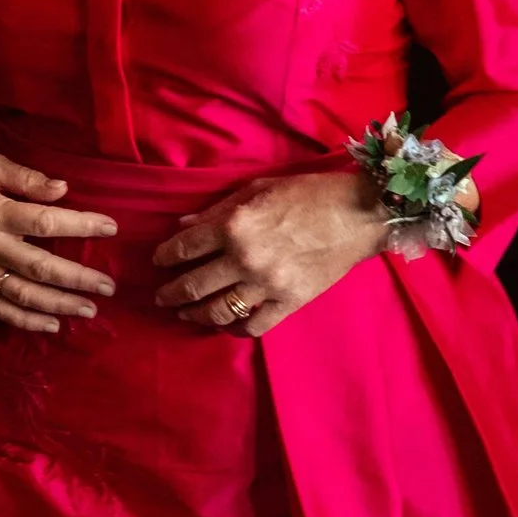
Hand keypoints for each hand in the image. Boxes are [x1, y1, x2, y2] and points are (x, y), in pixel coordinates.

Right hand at [0, 148, 117, 336]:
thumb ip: (26, 177)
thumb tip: (63, 189)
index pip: (44, 222)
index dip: (80, 225)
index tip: (110, 227)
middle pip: (39, 267)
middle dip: (77, 278)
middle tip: (108, 285)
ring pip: (22, 295)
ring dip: (58, 305)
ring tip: (89, 309)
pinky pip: (0, 309)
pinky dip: (26, 322)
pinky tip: (52, 325)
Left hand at [152, 169, 386, 336]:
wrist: (359, 214)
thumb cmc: (309, 193)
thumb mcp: (258, 188)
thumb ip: (218, 209)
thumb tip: (183, 226)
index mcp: (234, 224)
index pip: (184, 247)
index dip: (164, 256)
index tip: (158, 261)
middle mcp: (244, 258)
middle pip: (193, 285)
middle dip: (170, 292)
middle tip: (160, 296)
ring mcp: (266, 285)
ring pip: (217, 310)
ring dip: (194, 314)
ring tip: (185, 313)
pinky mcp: (288, 302)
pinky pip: (253, 325)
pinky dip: (235, 328)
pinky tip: (226, 325)